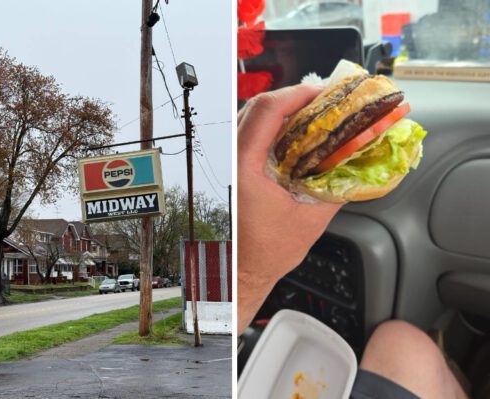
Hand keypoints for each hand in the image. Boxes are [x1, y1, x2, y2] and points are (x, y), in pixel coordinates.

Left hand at [237, 84, 342, 333]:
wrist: (239, 274)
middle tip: (324, 100)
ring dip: (280, 111)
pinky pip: (246, 135)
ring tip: (311, 114)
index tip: (324, 92)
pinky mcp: (228, 171)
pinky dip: (269, 128)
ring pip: (248, 118)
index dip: (298, 94)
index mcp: (244, 167)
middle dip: (293, 98)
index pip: (267, 111)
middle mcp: (229, 160)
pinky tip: (291, 136)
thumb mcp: (312, 219)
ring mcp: (225, 164)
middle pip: (256, 107)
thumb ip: (337, 187)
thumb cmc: (267, 253)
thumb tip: (361, 162)